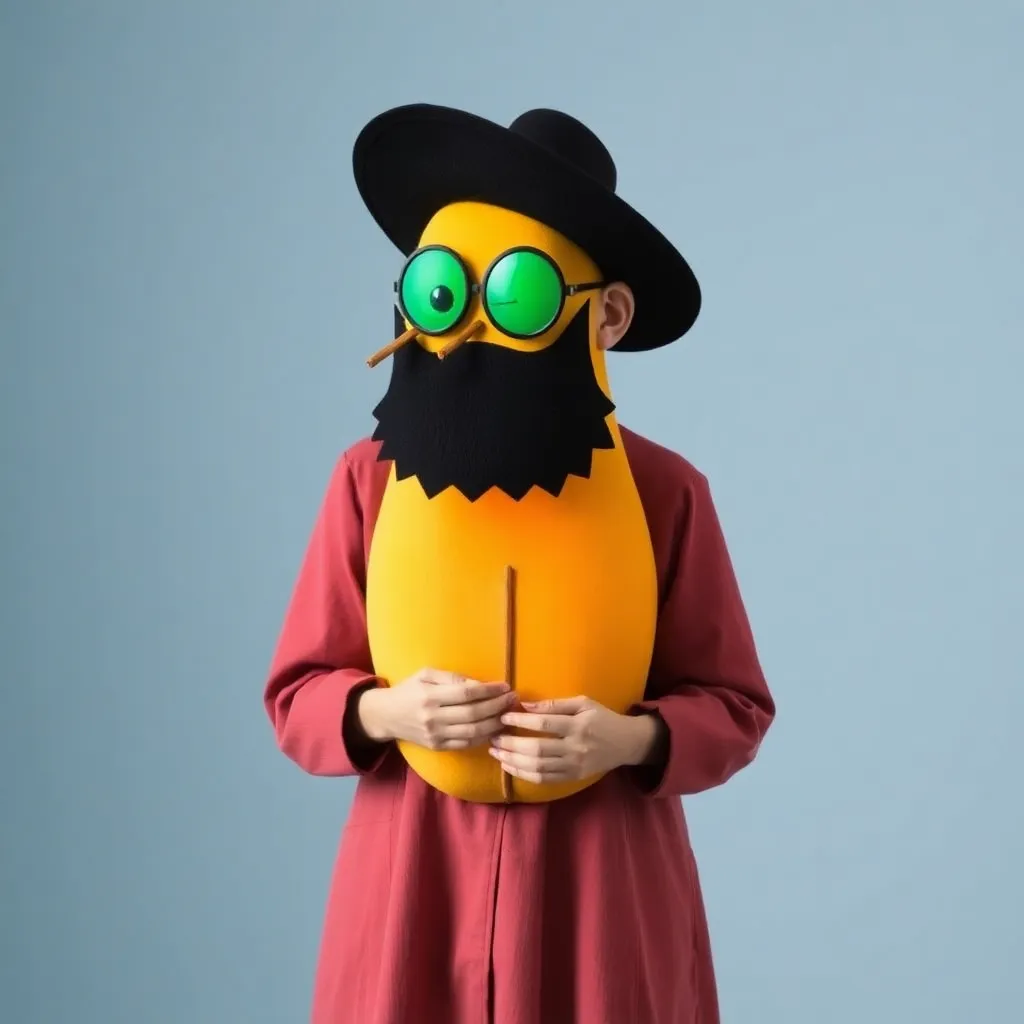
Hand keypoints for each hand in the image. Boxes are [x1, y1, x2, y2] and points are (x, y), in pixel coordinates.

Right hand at [357, 669, 515, 750]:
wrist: (386, 716)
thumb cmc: (408, 690)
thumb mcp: (425, 674)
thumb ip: (451, 678)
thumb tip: (478, 684)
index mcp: (429, 696)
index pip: (466, 694)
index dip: (489, 690)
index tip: (505, 686)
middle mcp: (432, 718)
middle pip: (473, 714)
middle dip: (497, 706)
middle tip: (513, 699)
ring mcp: (436, 735)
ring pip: (473, 732)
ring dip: (495, 723)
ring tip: (509, 714)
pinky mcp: (438, 747)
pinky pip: (466, 744)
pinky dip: (484, 737)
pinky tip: (495, 728)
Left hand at [489, 696, 658, 784]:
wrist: (625, 743)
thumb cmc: (602, 717)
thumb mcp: (583, 703)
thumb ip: (555, 705)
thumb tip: (526, 706)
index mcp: (578, 725)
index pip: (545, 724)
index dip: (521, 721)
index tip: (503, 717)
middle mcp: (576, 748)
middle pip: (538, 749)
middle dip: (511, 745)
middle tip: (493, 738)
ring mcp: (574, 766)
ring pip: (538, 768)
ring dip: (513, 762)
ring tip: (496, 753)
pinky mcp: (572, 778)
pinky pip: (544, 779)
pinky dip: (524, 774)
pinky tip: (510, 766)